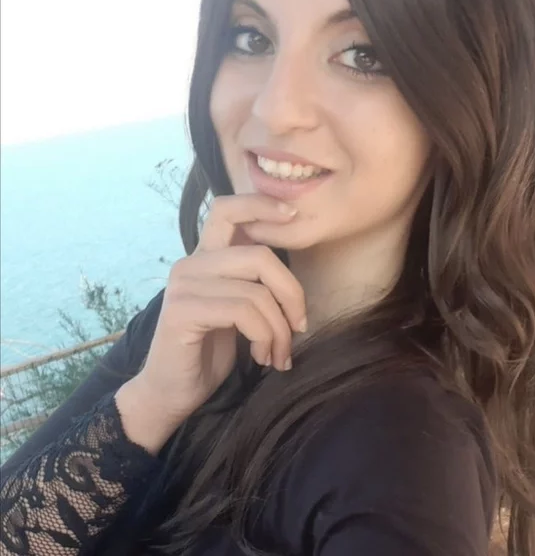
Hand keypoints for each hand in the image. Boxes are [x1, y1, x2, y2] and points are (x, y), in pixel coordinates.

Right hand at [116, 194, 305, 449]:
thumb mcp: (239, 309)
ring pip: (257, 291)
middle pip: (260, 255)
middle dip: (292, 294)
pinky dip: (265, 337)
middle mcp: (191, 263)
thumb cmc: (210, 350)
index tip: (294, 214)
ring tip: (279, 354)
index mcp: (205, 256)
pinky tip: (262, 357)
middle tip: (300, 327)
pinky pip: (244, 312)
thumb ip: (254, 282)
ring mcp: (184, 285)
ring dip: (280, 329)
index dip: (261, 204)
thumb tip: (295, 276)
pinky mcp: (182, 311)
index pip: (227, 208)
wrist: (171, 394)